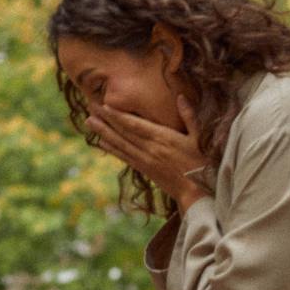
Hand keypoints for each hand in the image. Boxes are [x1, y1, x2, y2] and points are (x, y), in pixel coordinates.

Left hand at [85, 100, 208, 209]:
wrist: (196, 193)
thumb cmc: (201, 163)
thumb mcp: (199, 138)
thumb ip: (189, 116)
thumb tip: (181, 97)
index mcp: (162, 138)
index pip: (134, 124)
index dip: (117, 115)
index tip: (103, 105)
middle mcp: (149, 149)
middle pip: (123, 132)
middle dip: (105, 119)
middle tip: (89, 107)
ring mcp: (145, 160)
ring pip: (120, 144)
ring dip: (103, 132)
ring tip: (88, 121)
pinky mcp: (144, 170)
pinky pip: (124, 157)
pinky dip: (112, 149)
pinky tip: (101, 142)